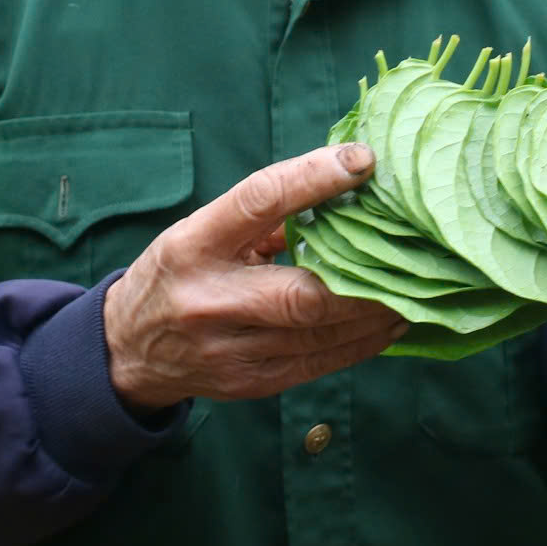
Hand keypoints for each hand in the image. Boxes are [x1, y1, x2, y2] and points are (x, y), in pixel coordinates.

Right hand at [104, 143, 407, 409]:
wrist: (128, 351)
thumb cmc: (177, 273)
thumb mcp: (201, 230)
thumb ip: (263, 216)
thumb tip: (339, 186)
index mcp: (194, 244)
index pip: (258, 200)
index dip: (313, 178)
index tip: (362, 161)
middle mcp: (210, 300)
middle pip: (301, 291)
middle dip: (364, 274)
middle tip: (411, 249)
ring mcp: (231, 350)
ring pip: (321, 334)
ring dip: (376, 310)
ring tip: (418, 286)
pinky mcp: (253, 384)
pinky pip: (320, 363)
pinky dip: (363, 342)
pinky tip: (392, 322)